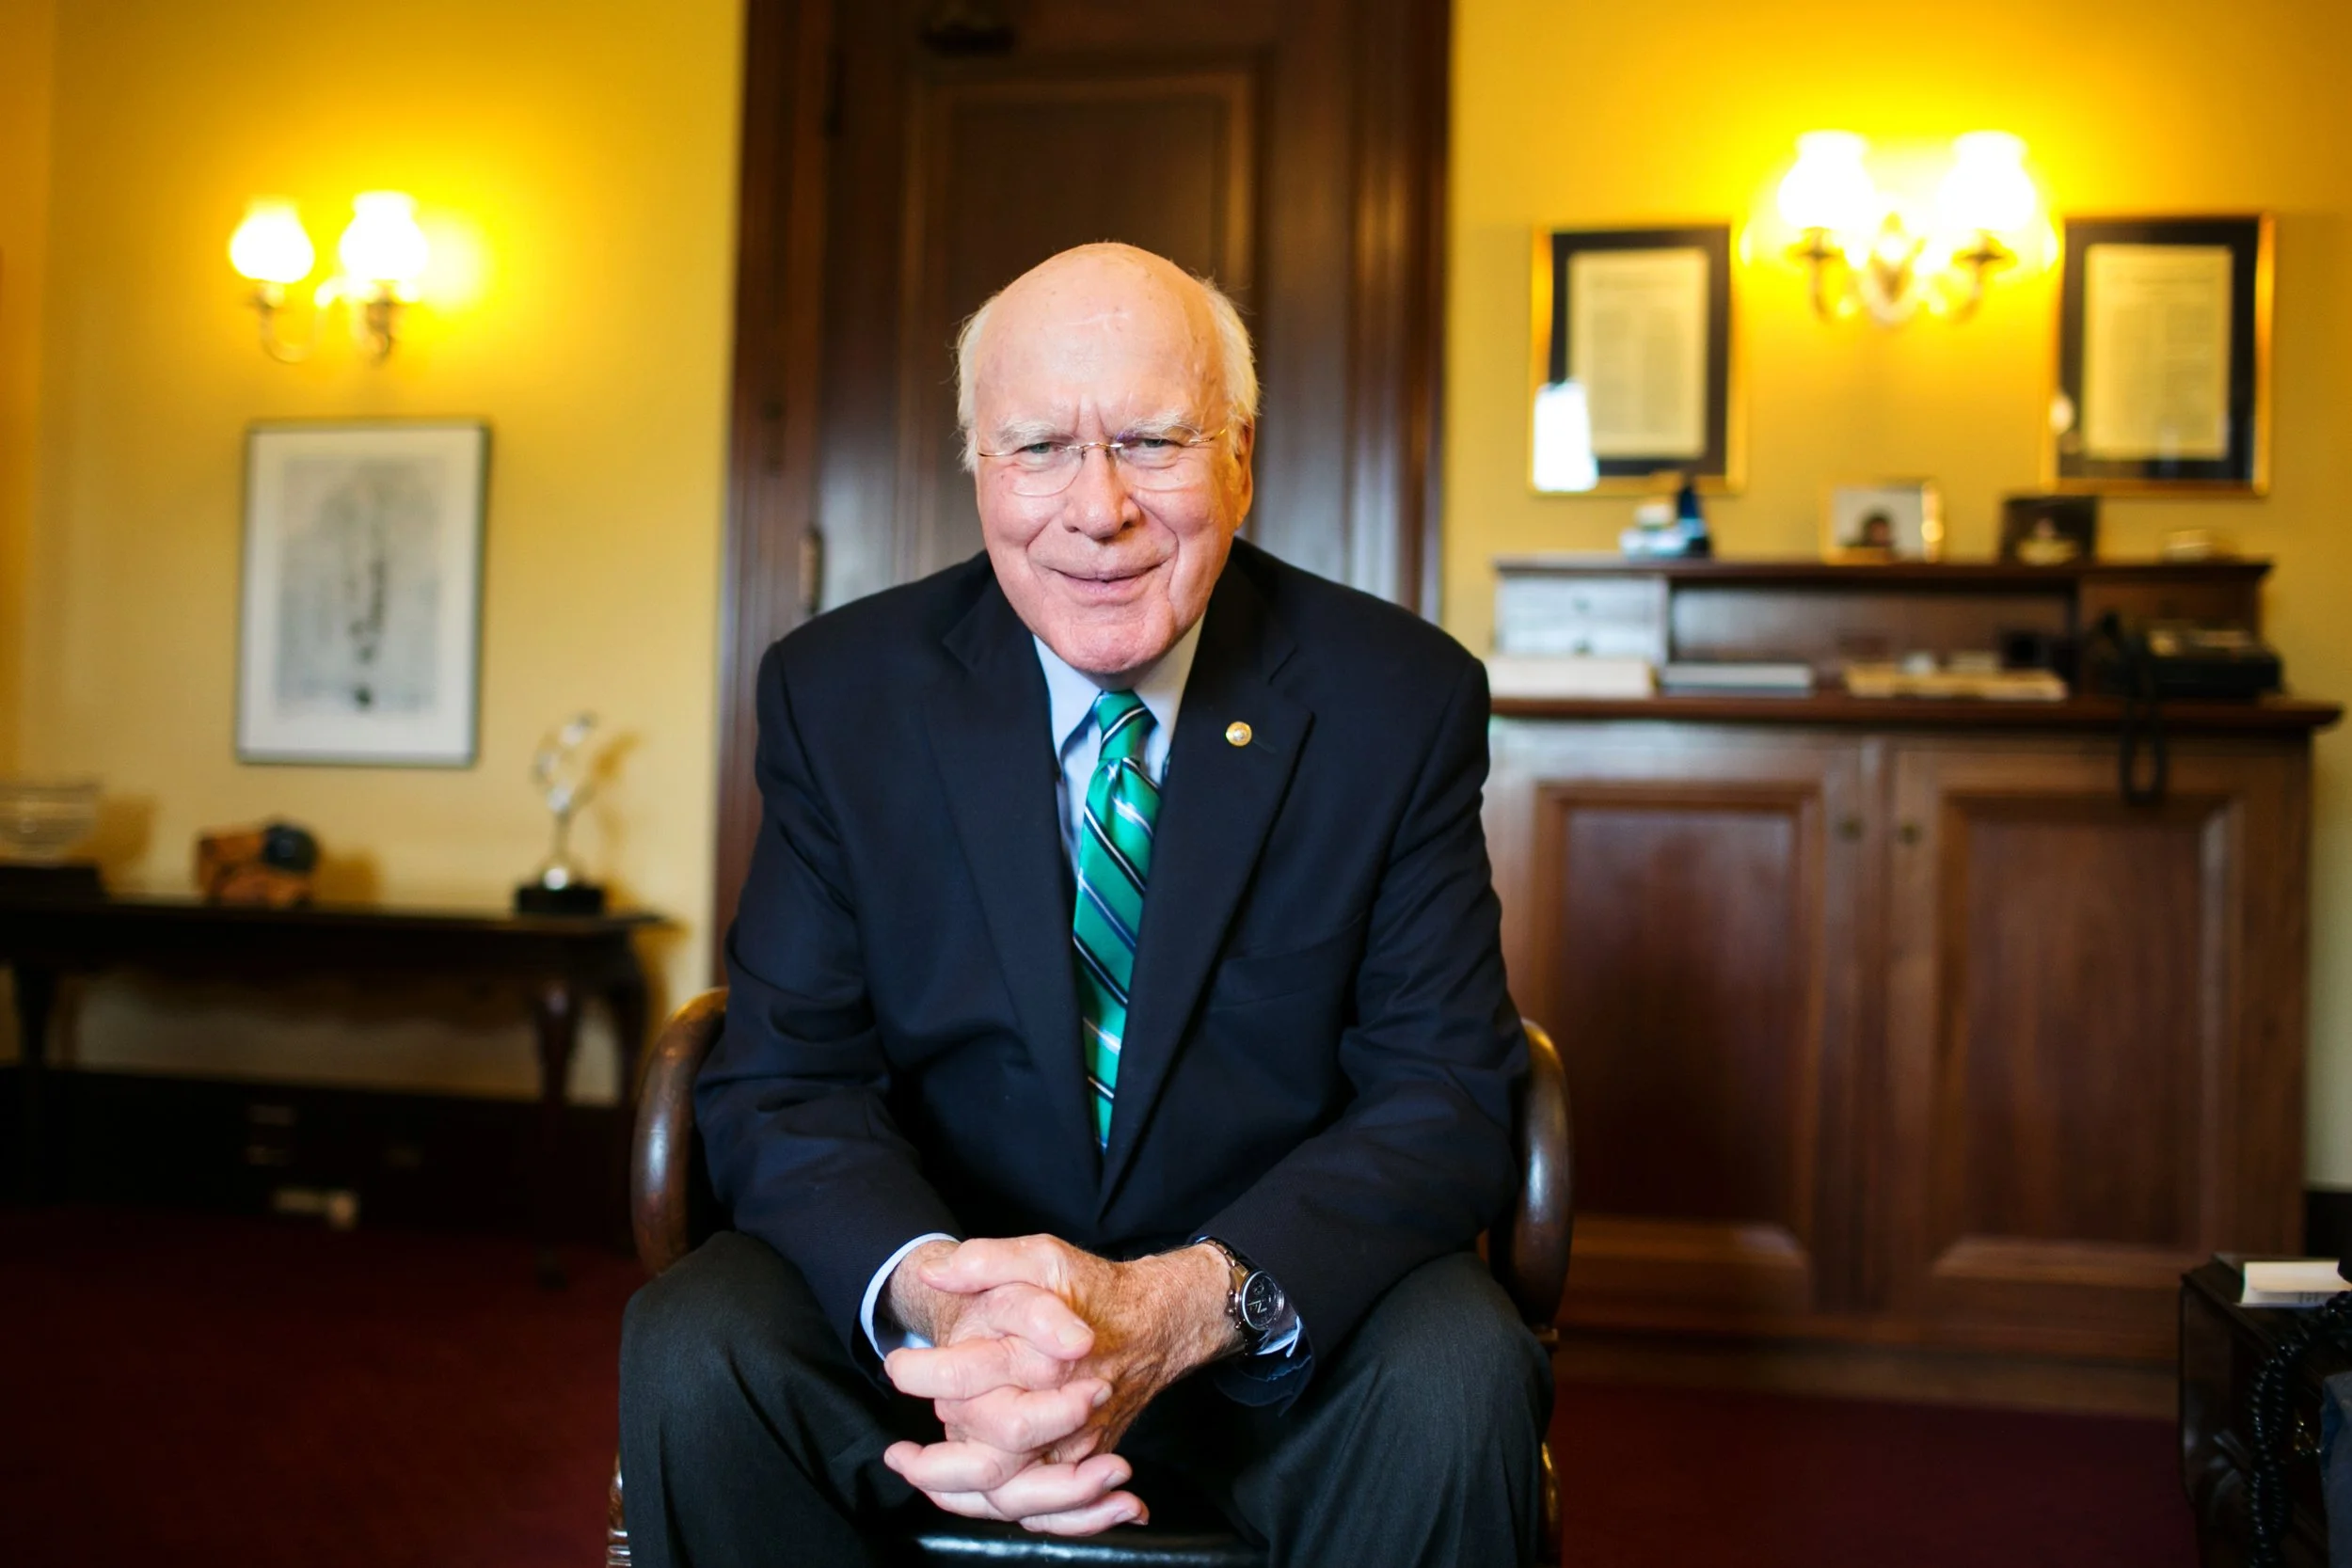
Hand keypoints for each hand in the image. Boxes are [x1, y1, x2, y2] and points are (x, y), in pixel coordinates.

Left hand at [888, 1236, 1237, 1502]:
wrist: (1156, 1323)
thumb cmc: (1095, 1292)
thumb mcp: (1043, 1257)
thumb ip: (987, 1261)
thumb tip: (935, 1273)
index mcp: (1042, 1357)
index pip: (965, 1378)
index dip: (921, 1374)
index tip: (897, 1367)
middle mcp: (1062, 1411)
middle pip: (988, 1458)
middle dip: (935, 1462)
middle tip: (900, 1453)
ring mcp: (1077, 1445)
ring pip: (1015, 1498)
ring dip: (960, 1496)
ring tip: (917, 1478)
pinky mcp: (1086, 1463)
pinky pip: (1049, 1514)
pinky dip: (1001, 1515)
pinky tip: (969, 1500)